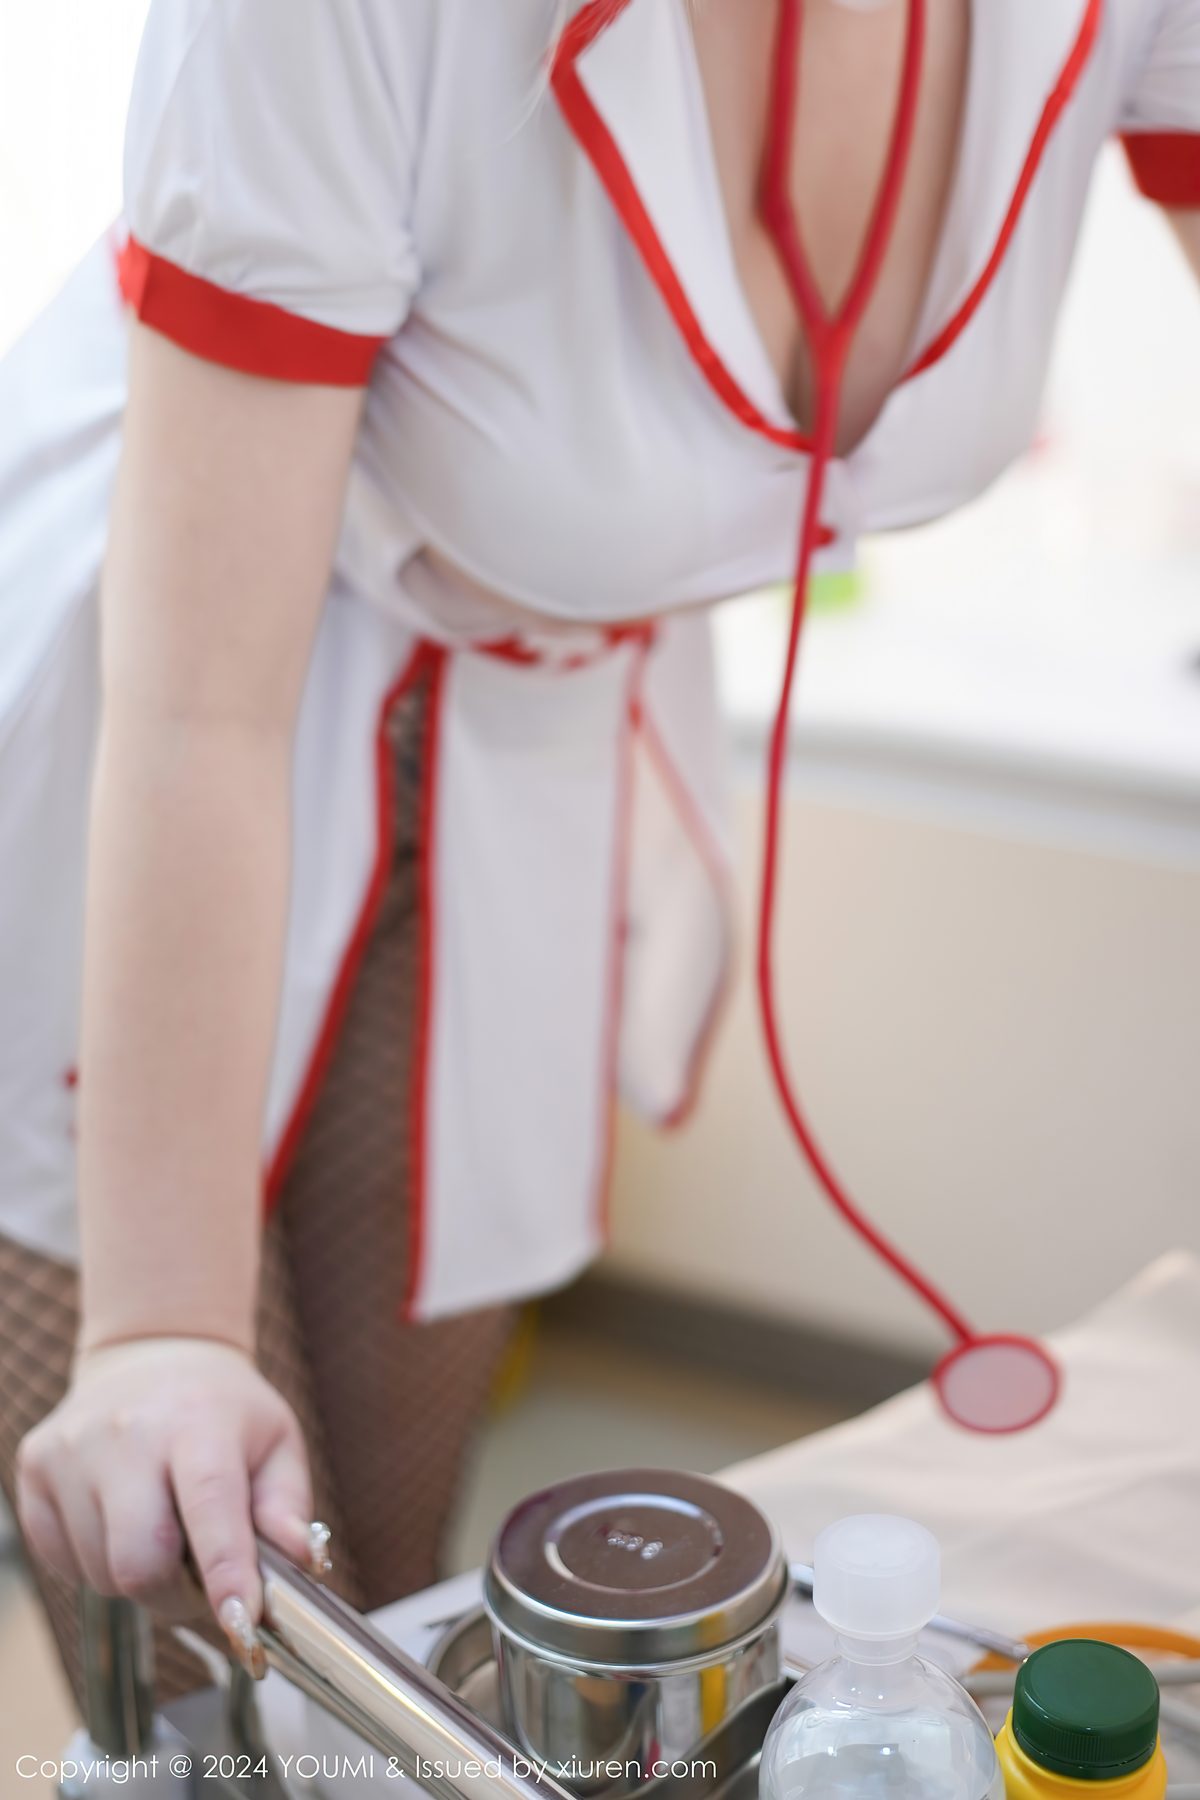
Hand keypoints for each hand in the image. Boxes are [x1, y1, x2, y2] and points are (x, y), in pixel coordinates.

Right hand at [15, 1337, 314, 1638]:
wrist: (152, 1354)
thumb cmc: (222, 1410)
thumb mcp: (276, 1441)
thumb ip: (288, 1506)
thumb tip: (304, 1560)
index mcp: (199, 1421)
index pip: (210, 1504)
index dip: (225, 1572)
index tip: (243, 1626)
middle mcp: (127, 1431)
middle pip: (140, 1561)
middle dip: (177, 1596)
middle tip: (202, 1584)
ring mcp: (72, 1450)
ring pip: (101, 1573)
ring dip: (140, 1577)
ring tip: (163, 1531)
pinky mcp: (35, 1467)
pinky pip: (62, 1560)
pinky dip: (97, 1561)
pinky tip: (120, 1518)